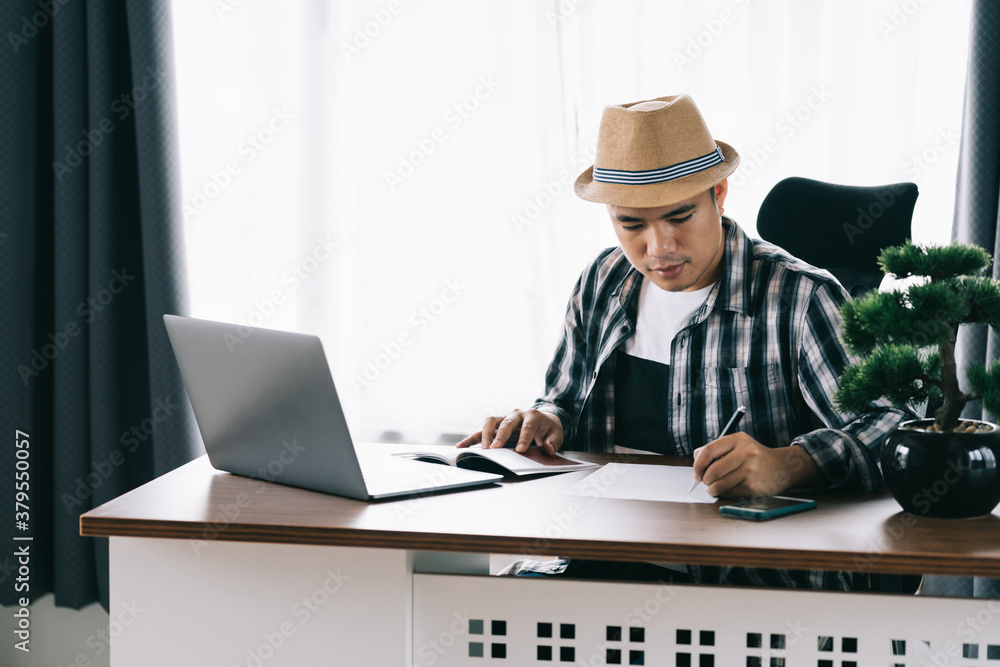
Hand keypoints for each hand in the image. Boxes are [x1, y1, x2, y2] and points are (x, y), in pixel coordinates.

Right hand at [455, 409, 563, 454]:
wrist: (543, 420)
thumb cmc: (548, 429)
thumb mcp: (557, 435)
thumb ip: (553, 442)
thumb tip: (547, 448)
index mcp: (532, 415)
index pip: (527, 426)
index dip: (524, 438)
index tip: (520, 450)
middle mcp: (516, 414)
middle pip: (506, 422)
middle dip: (500, 435)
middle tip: (496, 448)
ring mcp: (504, 419)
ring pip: (491, 422)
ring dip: (486, 435)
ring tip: (484, 449)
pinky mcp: (495, 426)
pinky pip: (481, 431)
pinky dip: (471, 439)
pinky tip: (461, 447)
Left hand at [691, 433, 820, 497]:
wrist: (782, 467)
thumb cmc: (752, 456)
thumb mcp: (737, 445)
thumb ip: (715, 449)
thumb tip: (695, 458)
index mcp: (738, 439)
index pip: (709, 451)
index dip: (698, 465)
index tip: (696, 474)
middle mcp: (746, 453)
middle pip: (713, 470)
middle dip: (705, 479)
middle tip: (705, 481)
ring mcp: (751, 470)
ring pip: (720, 484)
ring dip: (712, 489)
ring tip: (714, 487)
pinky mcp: (754, 487)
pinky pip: (729, 493)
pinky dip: (723, 494)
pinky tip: (727, 490)